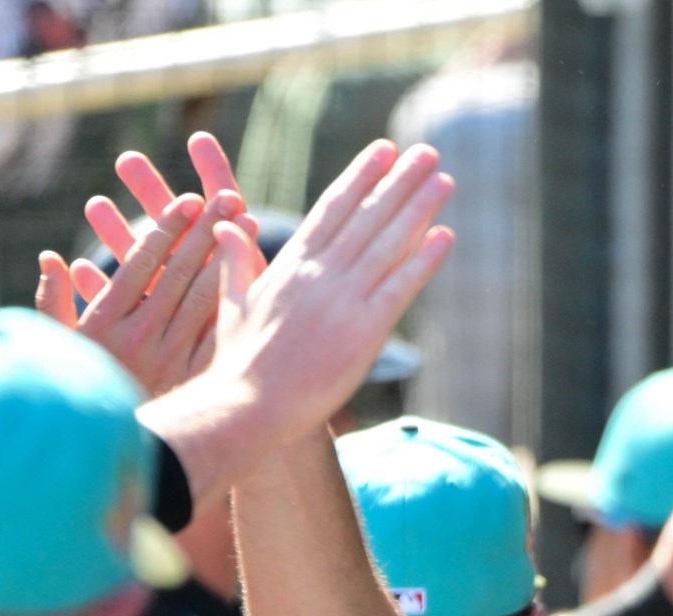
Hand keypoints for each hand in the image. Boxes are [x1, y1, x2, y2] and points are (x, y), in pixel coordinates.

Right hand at [36, 184, 242, 395]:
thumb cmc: (76, 392)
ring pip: (206, 300)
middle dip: (206, 233)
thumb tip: (52, 259)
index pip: (142, 266)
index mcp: (108, 324)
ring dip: (228, 259)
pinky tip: (259, 277)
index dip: (168, 231)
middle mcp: (144, 338)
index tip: (189, 201)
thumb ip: (53, 302)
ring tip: (248, 224)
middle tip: (229, 197)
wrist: (114, 450)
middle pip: (181, 275)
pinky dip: (238, 303)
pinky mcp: (197, 378)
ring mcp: (174, 359)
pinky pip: (220, 335)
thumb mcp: (56, 348)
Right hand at [205, 139, 454, 444]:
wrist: (247, 406)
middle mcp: (320, 275)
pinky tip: (446, 234)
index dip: (360, 178)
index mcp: (291, 265)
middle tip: (426, 152)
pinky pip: (401, 287)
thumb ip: (236, 262)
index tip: (382, 151)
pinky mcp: (365, 330)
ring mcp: (344, 300)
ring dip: (419, 207)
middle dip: (398, 181)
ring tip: (444, 178)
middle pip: (367, 216)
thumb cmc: (238, 363)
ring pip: (389, 242)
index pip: (333, 209)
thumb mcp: (233, 302)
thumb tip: (226, 226)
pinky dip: (424, 259)